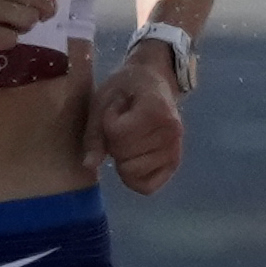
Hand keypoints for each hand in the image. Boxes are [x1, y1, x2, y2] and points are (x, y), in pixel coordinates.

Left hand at [82, 43, 185, 194]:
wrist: (154, 80)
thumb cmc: (125, 88)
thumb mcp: (103, 101)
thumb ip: (94, 133)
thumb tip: (89, 166)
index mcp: (157, 110)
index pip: (117, 134)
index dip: (108, 122)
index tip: (118, 107)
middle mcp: (172, 133)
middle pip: (124, 156)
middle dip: (115, 142)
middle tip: (125, 123)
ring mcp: (176, 150)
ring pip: (132, 173)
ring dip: (124, 157)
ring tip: (131, 136)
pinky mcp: (174, 163)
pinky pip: (147, 186)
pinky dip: (134, 177)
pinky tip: (134, 158)